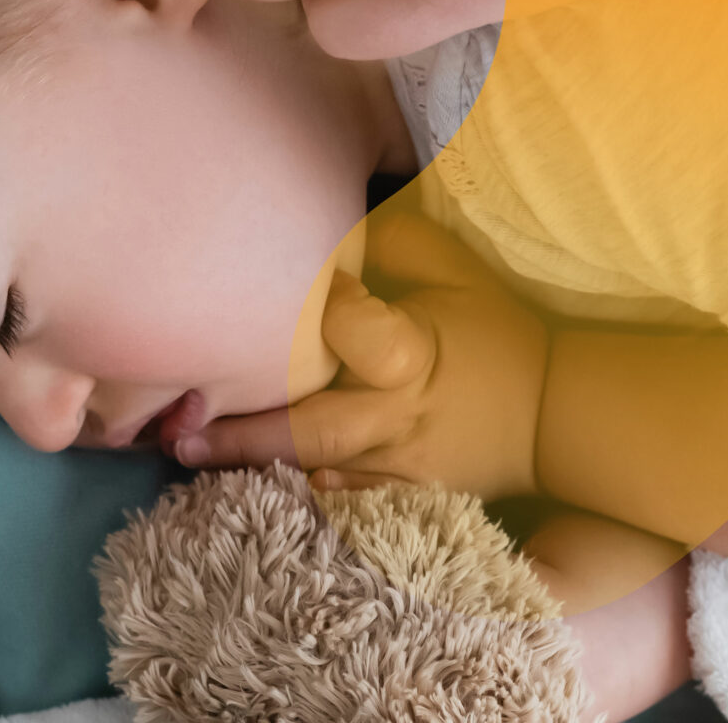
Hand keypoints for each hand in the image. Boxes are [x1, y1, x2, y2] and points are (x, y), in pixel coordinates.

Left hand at [176, 212, 547, 502]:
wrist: (550, 417)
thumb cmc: (496, 334)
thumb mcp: (457, 273)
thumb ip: (395, 244)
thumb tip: (330, 228)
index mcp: (412, 356)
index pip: (356, 334)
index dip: (322, 310)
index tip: (287, 288)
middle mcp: (396, 417)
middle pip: (312, 427)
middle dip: (243, 431)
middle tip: (176, 429)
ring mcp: (396, 465)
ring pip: (315, 469)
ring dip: (251, 464)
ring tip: (187, 453)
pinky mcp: (399, 493)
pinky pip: (339, 499)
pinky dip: (295, 493)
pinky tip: (244, 490)